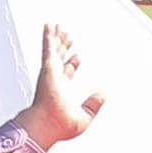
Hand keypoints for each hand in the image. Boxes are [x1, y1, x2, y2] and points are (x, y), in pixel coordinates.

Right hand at [23, 23, 103, 146]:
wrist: (48, 125)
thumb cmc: (61, 126)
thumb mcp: (84, 117)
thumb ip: (93, 105)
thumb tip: (103, 95)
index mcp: (61, 90)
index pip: (67, 72)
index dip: (72, 63)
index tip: (78, 56)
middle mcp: (53, 79)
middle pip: (59, 58)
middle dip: (63, 47)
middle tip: (68, 37)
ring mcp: (49, 72)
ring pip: (53, 50)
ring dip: (56, 38)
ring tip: (58, 27)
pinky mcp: (47, 67)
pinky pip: (48, 48)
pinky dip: (48, 37)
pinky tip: (49, 27)